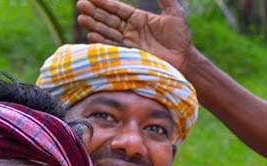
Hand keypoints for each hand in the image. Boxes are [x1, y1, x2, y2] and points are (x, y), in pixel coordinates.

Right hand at [75, 0, 192, 69]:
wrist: (185, 59)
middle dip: (94, 12)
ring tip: (82, 19)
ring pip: (108, 31)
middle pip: (108, 18)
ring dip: (94, 25)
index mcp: (138, 18)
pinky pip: (113, 47)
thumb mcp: (174, 13)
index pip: (117, 8)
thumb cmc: (180, 37)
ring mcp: (129, 42)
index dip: (103, 2)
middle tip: (81, 5)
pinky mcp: (130, 55)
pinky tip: (92, 35)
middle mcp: (131, 29)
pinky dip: (103, 42)